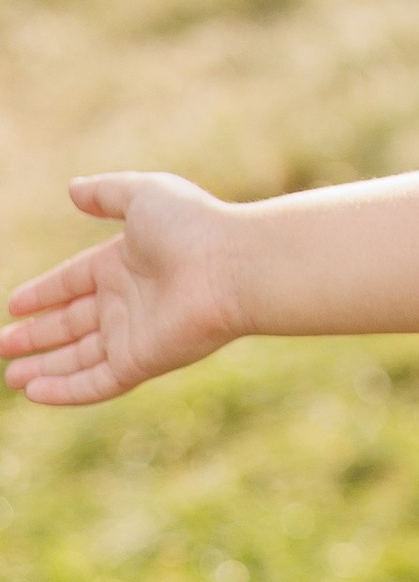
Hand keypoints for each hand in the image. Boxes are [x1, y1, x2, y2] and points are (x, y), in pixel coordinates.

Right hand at [4, 175, 245, 407]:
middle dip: (36, 336)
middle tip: (2, 345)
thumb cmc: (193, 225)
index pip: (73, 282)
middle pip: (72, 323)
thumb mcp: (141, 195)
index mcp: (125, 262)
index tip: (13, 305)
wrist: (232, 266)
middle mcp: (128, 301)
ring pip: (79, 358)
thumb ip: (106, 194)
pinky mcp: (141, 361)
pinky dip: (65, 390)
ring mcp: (135, 334)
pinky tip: (35, 392)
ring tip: (10, 376)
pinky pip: (96, 382)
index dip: (43, 293)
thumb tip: (73, 188)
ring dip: (45, 368)